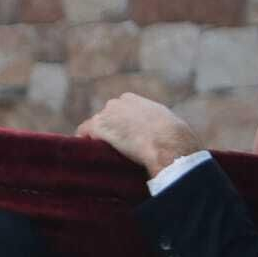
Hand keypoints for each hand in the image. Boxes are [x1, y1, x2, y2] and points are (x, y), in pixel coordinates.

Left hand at [75, 93, 200, 178]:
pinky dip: (83, 142)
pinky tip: (87, 154)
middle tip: (111, 150)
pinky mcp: (98, 126)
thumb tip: (160, 137)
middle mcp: (117, 103)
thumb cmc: (175, 138)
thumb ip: (156, 125)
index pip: (116, 112)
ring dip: (96, 139)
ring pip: (93, 128)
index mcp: (133, 101)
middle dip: (106, 132)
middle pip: (103, 119)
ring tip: (103, 155)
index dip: (117, 127)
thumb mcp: (166, 124)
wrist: (168, 142)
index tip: (120, 140)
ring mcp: (106, 114)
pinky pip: (82, 133)